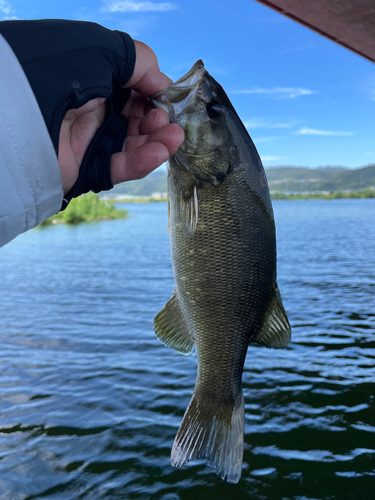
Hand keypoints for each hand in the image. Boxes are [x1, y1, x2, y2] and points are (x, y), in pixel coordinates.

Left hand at [58, 40, 183, 194]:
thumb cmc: (57, 74)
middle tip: (168, 122)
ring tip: (174, 138)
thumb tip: (162, 83)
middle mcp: (90, 110)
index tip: (168, 98)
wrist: (18, 117)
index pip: (131, 90)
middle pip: (135, 119)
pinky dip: (142, 161)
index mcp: (91, 80)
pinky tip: (160, 152)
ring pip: (132, 144)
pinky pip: (120, 167)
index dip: (152, 94)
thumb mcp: (100, 50)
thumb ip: (138, 62)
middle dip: (157, 120)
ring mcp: (89, 141)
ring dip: (157, 141)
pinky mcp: (87, 169)